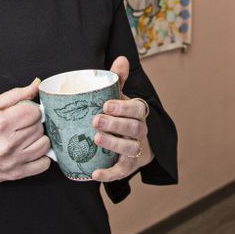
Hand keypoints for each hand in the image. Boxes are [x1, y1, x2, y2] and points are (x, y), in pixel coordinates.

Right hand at [0, 79, 50, 185]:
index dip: (30, 109)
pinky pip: (43, 165)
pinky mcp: (16, 174)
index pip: (34, 112)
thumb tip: (36, 86)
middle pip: (39, 127)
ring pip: (45, 144)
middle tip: (20, 124)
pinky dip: (41, 156)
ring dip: (38, 138)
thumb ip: (14, 95)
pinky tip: (30, 150)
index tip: (23, 112)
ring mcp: (13, 161)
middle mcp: (8, 144)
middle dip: (32, 123)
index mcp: (0, 124)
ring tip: (25, 136)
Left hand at [91, 56, 153, 181]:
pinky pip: (121, 171)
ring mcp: (135, 149)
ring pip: (129, 147)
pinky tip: (95, 174)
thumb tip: (121, 59)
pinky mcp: (129, 166)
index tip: (106, 104)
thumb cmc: (122, 116)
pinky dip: (109, 174)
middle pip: (133, 128)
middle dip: (115, 124)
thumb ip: (118, 80)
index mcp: (137, 113)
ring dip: (113, 143)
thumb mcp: (120, 97)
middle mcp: (140, 131)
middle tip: (95, 120)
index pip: (136, 109)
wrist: (134, 143)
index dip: (123, 107)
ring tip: (96, 139)